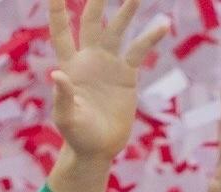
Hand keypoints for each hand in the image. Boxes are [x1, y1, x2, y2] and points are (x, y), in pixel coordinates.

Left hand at [48, 0, 167, 160]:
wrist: (98, 148)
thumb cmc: (77, 135)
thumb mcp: (66, 118)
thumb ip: (62, 96)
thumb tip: (57, 75)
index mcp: (70, 64)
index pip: (62, 30)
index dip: (58, 9)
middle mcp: (88, 58)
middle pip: (90, 20)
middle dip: (96, 0)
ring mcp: (109, 65)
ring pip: (117, 30)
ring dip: (126, 11)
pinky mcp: (127, 76)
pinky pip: (139, 51)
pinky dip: (150, 37)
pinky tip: (164, 25)